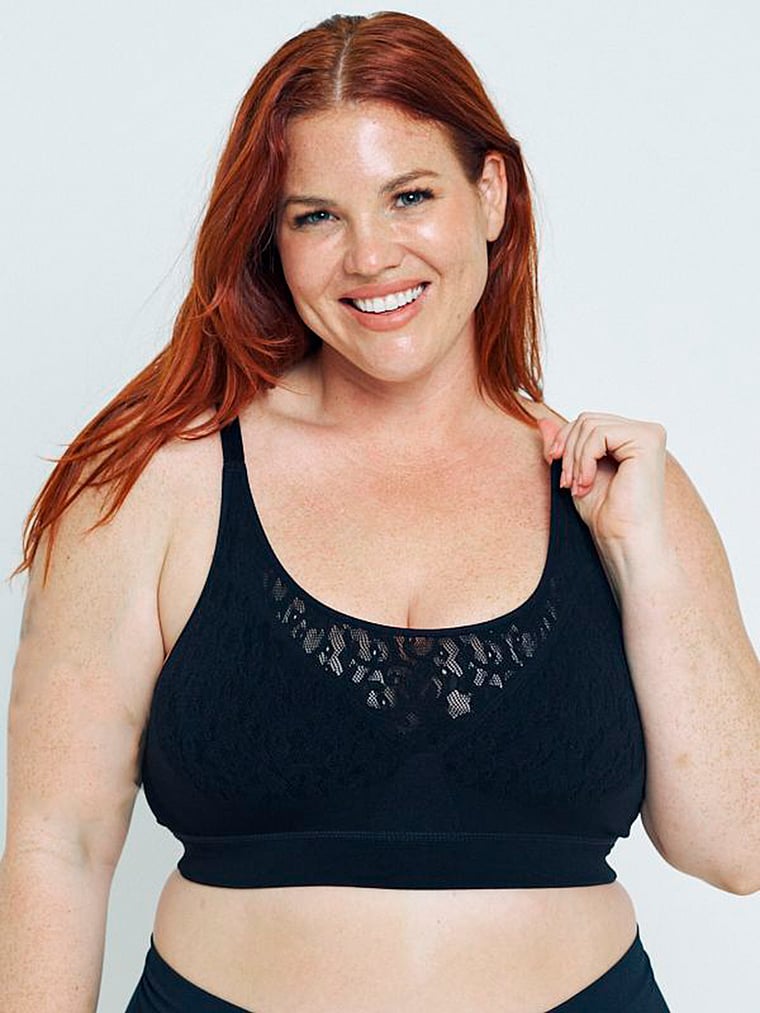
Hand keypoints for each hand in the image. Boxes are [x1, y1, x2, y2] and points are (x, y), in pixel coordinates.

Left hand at [537, 412, 667, 548]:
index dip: (565, 444)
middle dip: (569, 452)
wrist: (622, 540)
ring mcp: (649, 434)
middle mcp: (644, 432)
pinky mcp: (647, 440)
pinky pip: (599, 434)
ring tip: (577, 486)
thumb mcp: (574, 472)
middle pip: (587, 420)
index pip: (587, 421)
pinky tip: (587, 483)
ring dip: (575, 459)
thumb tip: (542, 420)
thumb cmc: (605, 513)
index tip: (561, 476)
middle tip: (567, 484)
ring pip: (590, 425)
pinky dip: (585, 460)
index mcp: (631, 438)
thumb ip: (563, 445)